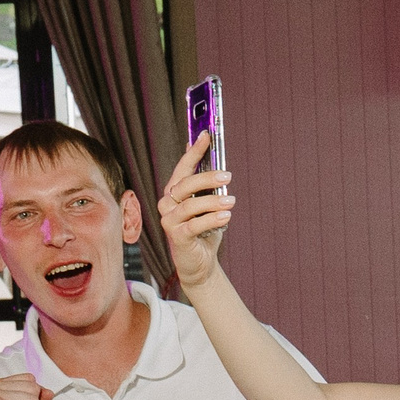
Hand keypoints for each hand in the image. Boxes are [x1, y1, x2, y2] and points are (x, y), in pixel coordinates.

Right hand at [158, 131, 236, 289]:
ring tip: (231, 201)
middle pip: (185, 184)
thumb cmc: (204, 232)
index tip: (206, 135)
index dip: (194, 151)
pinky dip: (212, 219)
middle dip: (207, 177)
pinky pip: (194, 224)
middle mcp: (168, 204)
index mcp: (174, 193)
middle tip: (227, 176)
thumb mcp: (208, 207)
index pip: (183, 167)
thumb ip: (207, 187)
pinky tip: (226, 217)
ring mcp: (169, 221)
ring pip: (190, 204)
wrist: (200, 264)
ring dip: (213, 201)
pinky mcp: (177, 237)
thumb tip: (214, 160)